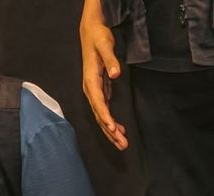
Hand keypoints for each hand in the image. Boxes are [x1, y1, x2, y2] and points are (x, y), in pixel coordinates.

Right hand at [80, 11, 127, 149]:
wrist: (91, 32)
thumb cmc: (98, 38)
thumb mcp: (105, 45)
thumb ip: (110, 60)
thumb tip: (115, 75)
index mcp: (90, 81)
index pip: (98, 103)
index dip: (105, 117)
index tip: (113, 129)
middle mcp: (90, 89)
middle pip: (99, 115)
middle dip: (110, 132)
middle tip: (123, 144)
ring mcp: (94, 91)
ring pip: (101, 116)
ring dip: (111, 131)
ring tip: (122, 143)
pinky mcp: (99, 91)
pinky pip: (104, 111)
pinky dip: (111, 122)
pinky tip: (119, 130)